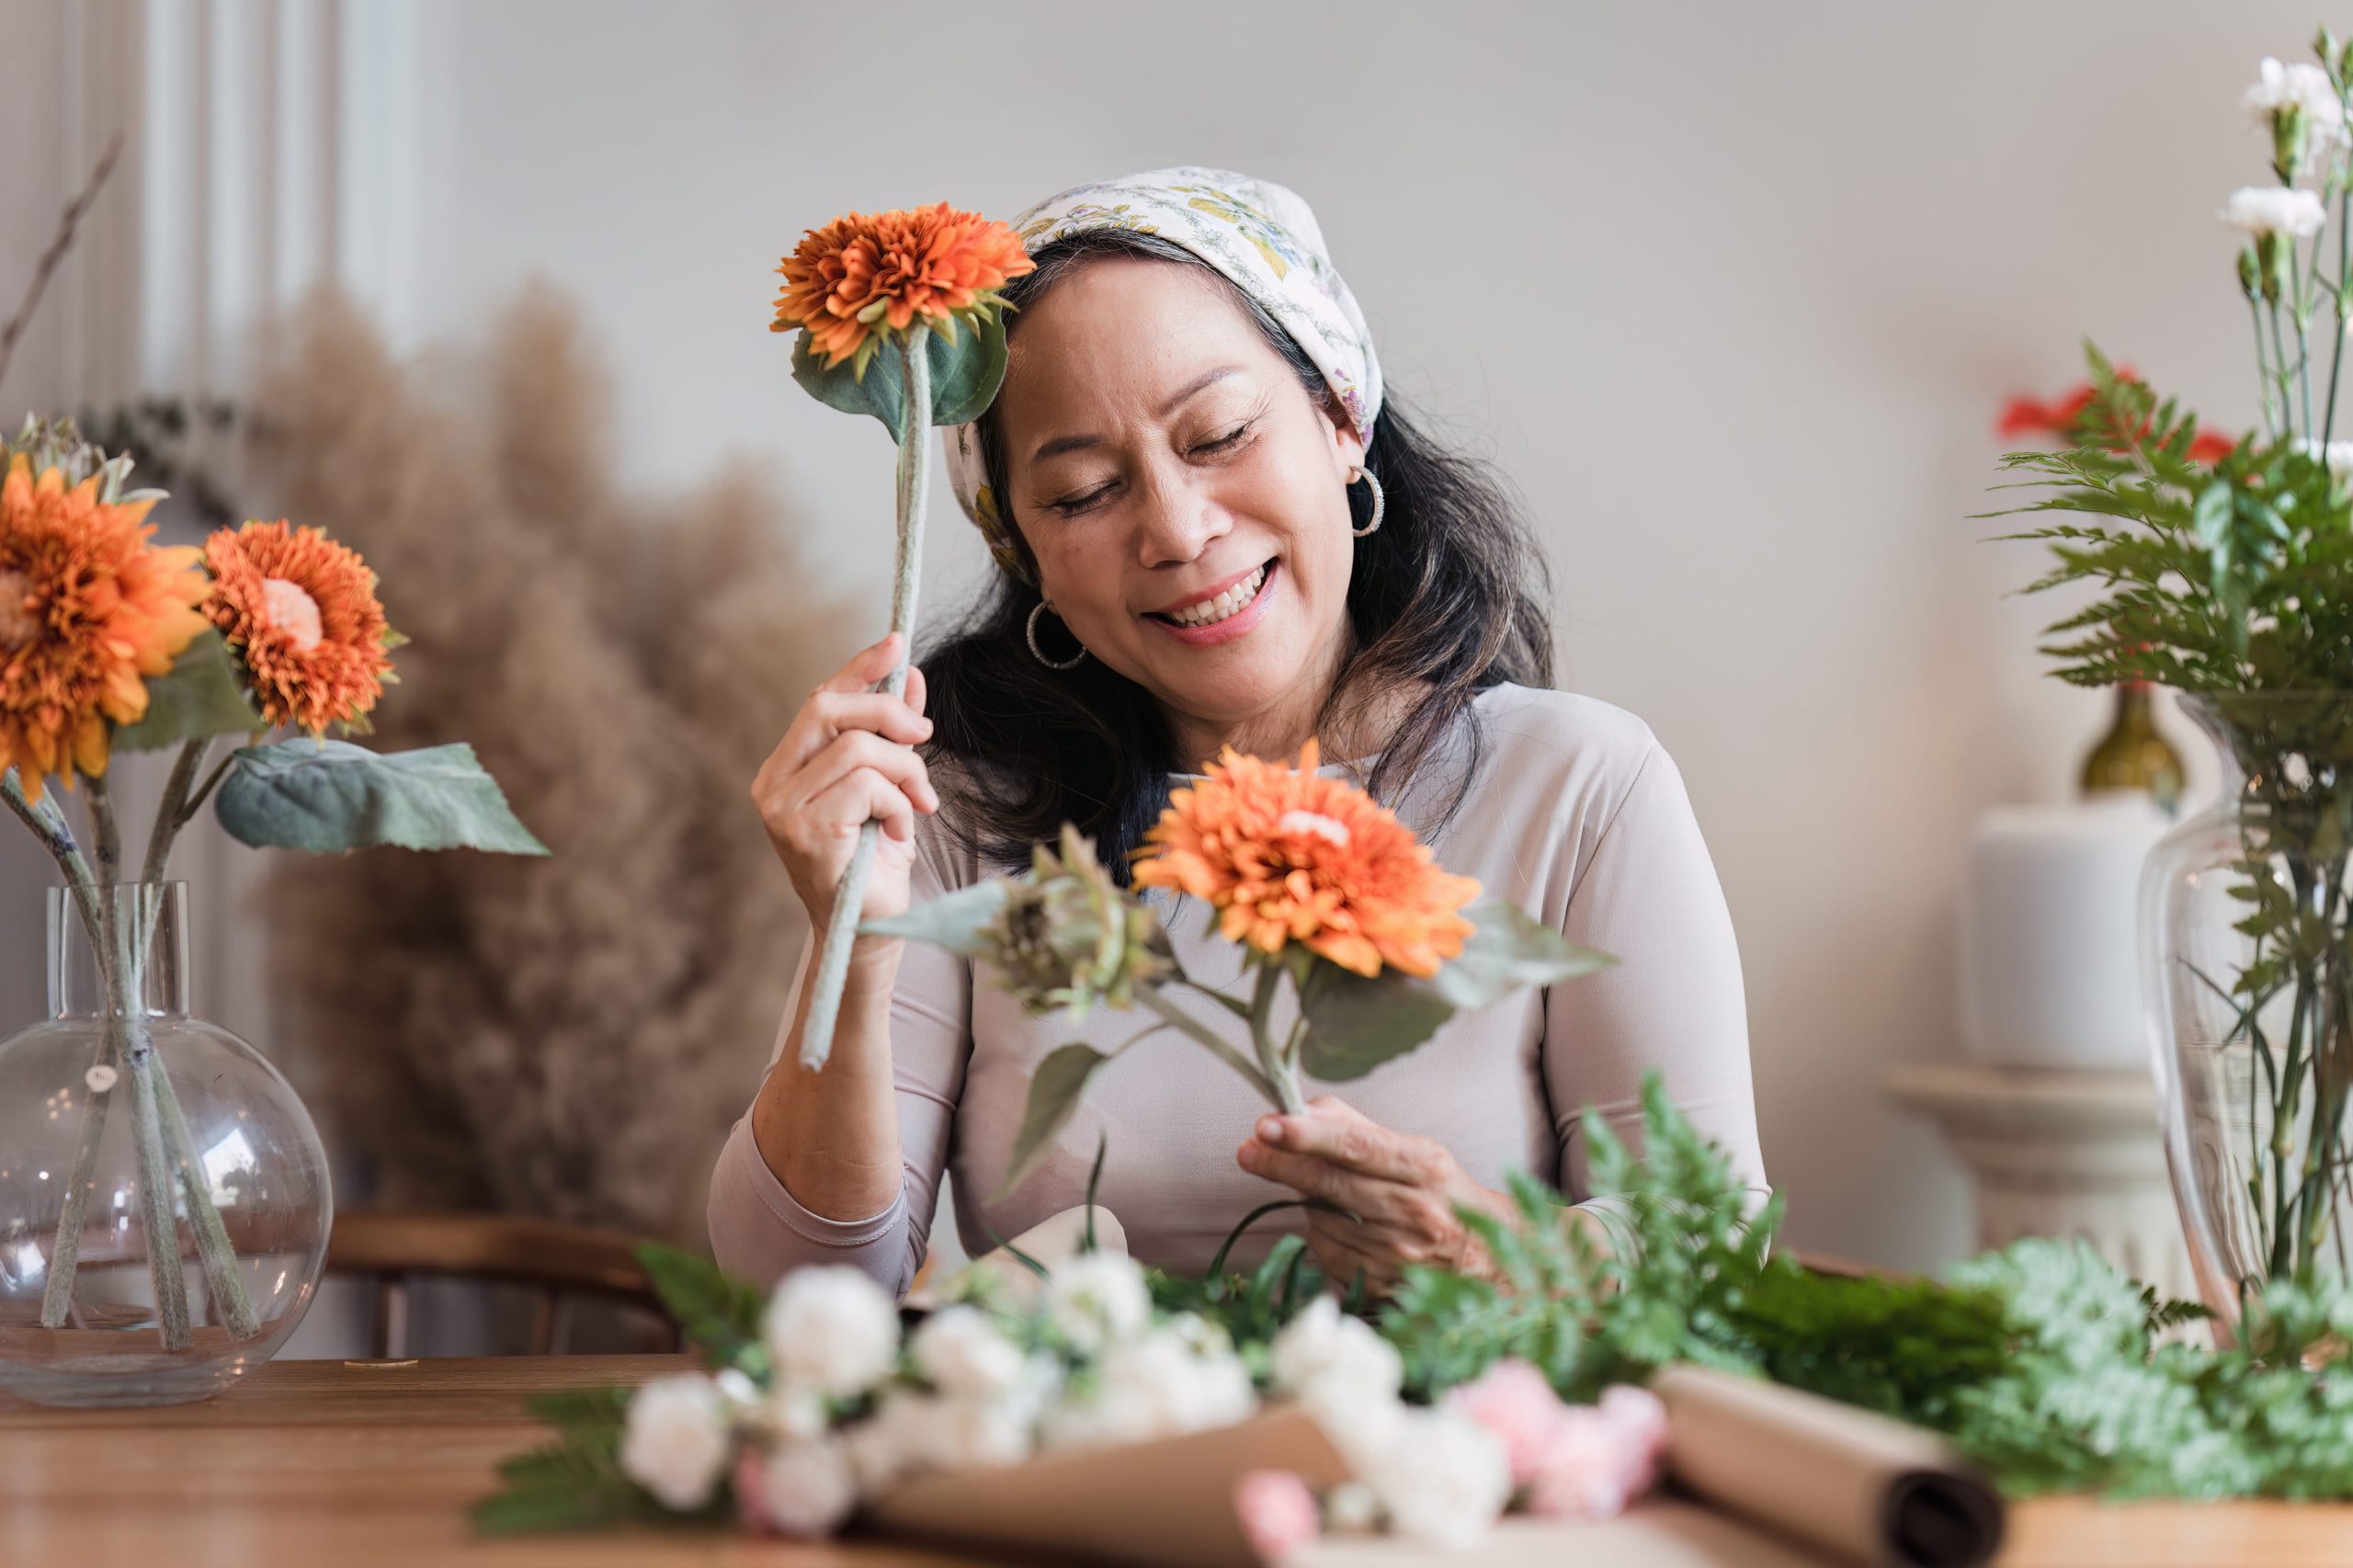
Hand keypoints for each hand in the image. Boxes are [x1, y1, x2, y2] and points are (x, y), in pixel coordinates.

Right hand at [750, 633, 937, 968]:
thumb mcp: (892, 789)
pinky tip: (899, 834)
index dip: (857, 667)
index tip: (895, 642)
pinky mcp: (804, 832)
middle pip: (831, 710)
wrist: (869, 930)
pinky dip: (898, 804)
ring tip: (918, 807)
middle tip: (926, 736)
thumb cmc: (874, 863)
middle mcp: (773, 784)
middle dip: (888, 713)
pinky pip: (867, 786)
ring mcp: (783, 809)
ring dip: (906, 773)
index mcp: (786, 768)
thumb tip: (910, 675)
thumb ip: (894, 736)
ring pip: (859, 749)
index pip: (820, 700)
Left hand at [1236, 1096, 1515, 1296]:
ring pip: (1322, 1221)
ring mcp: (1396, 1257)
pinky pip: (1327, 1255)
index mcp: (1424, 1168)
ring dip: (1308, 1203)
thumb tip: (1303, 1111)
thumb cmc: (1447, 1198)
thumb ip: (1359, 1129)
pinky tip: (1343, 1229)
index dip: (1309, 1136)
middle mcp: (1413, 1213)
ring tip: (1324, 1193)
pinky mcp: (1382, 1288)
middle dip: (1282, 1165)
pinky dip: (1323, 1237)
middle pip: (1330, 1185)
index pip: (1357, 1146)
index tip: (1269, 1124)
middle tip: (1248, 1149)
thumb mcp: (1418, 1153)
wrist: (1493, 1264)